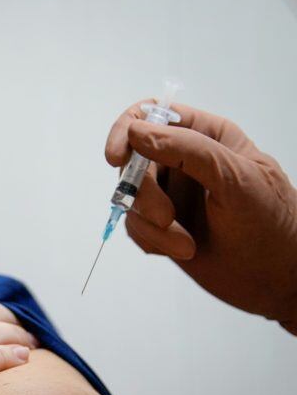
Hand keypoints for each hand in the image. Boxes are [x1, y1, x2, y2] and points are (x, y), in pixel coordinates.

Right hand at [105, 102, 296, 333]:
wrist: (276, 280)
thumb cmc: (271, 226)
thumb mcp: (235, 179)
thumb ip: (188, 150)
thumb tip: (137, 131)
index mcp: (207, 136)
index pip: (153, 115)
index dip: (127, 130)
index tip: (117, 158)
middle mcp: (184, 160)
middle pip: (134, 161)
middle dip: (143, 194)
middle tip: (166, 218)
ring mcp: (171, 194)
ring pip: (130, 197)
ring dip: (151, 225)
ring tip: (185, 244)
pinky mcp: (162, 225)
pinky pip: (134, 225)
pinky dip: (151, 241)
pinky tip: (180, 249)